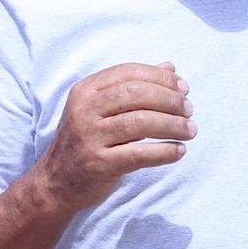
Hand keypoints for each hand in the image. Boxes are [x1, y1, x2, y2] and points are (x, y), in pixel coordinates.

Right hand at [33, 62, 193, 213]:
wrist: (56, 182)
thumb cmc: (87, 140)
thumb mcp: (102, 108)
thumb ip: (133, 87)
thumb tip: (170, 67)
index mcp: (86, 91)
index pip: (129, 73)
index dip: (161, 77)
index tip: (184, 88)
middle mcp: (84, 110)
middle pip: (136, 94)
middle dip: (170, 100)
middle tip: (189, 109)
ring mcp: (90, 137)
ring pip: (140, 123)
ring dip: (173, 125)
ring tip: (190, 130)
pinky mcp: (99, 164)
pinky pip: (139, 154)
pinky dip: (164, 152)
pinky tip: (179, 151)